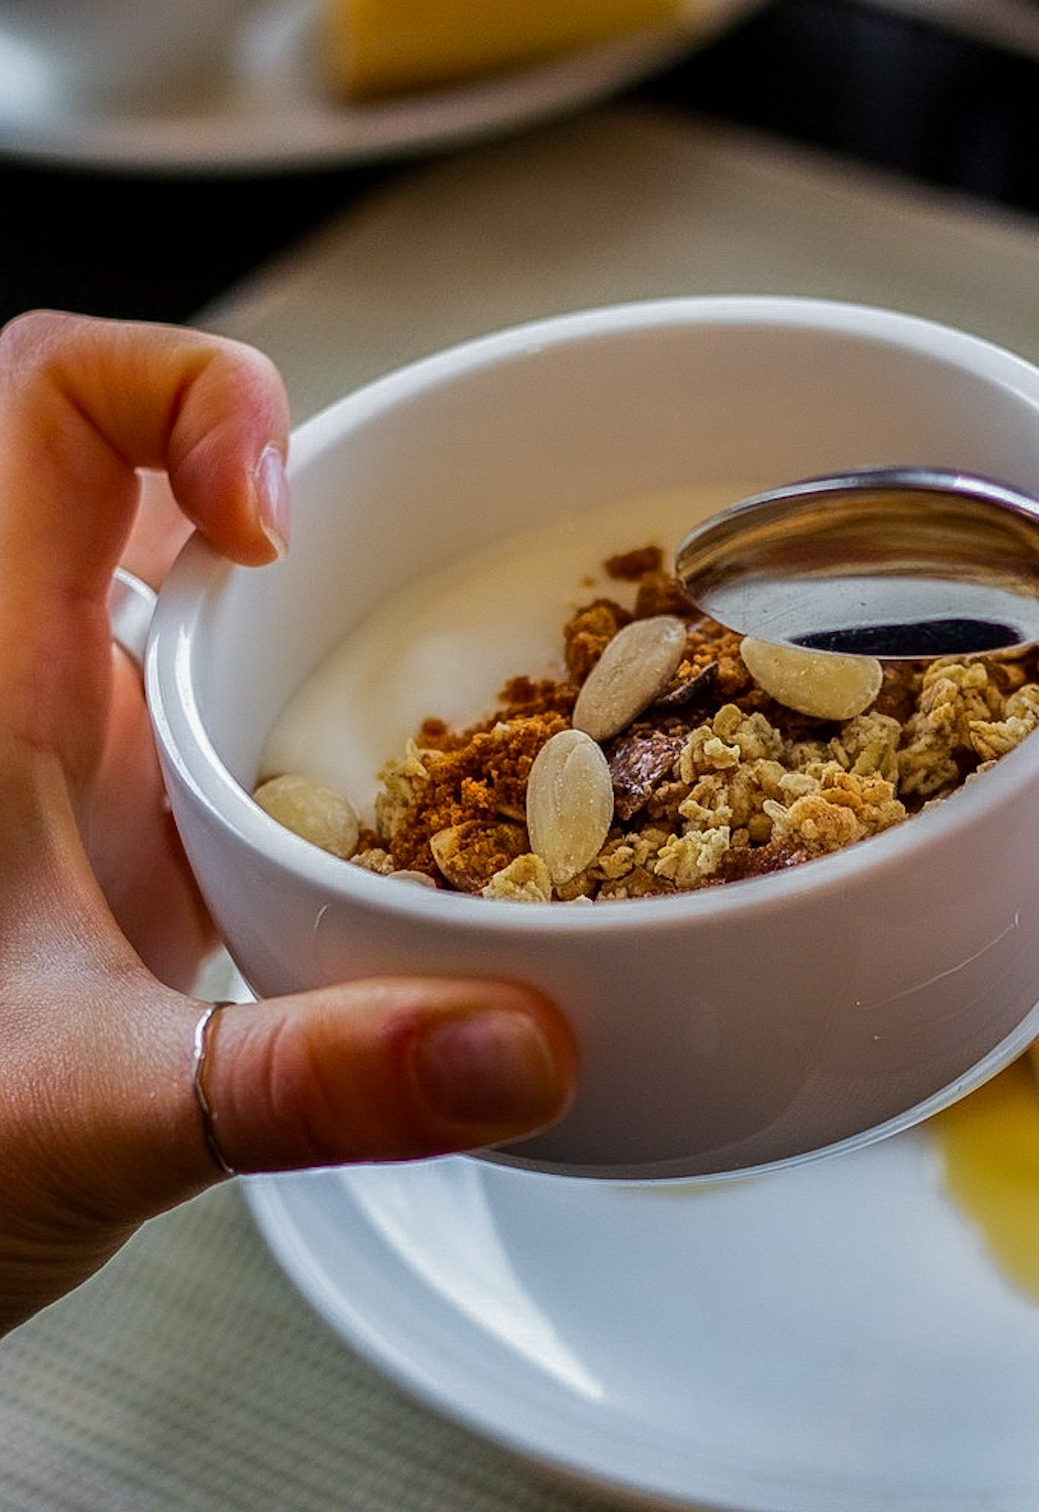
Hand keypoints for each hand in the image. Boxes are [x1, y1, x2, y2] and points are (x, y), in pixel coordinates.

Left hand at [0, 312, 574, 1335]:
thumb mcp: (91, 1117)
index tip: (281, 524)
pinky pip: (234, 729)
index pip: (51, 396)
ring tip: (465, 699)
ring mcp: (72, 771)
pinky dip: (329, 747)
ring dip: (333, 633)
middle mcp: (25, 695)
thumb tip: (517, 1045)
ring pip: (204, 609)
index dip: (190, 394)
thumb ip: (307, 1081)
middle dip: (316, 513)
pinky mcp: (118, 847)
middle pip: (155, 480)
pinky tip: (414, 833)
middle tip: (435, 599)